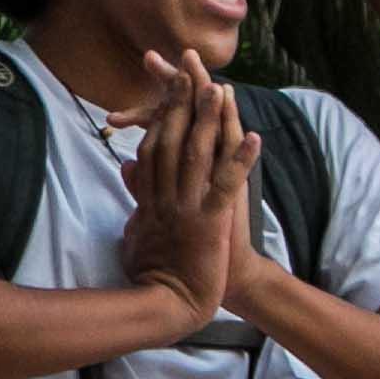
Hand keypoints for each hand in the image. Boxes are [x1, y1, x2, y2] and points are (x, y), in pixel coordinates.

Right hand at [110, 51, 250, 328]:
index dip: (162, 117)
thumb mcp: (135, 232)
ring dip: (209, 119)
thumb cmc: (150, 276)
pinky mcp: (209, 222)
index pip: (154, 149)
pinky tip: (254, 136)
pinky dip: (240, 160)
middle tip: (190, 71)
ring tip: (219, 88)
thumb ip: (134, 199)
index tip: (169, 91)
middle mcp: (166, 197)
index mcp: (150, 200)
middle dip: (182, 103)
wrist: (163, 307)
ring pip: (197, 154)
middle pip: (173, 140)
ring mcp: (186, 208)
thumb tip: (126, 169)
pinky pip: (226, 185)